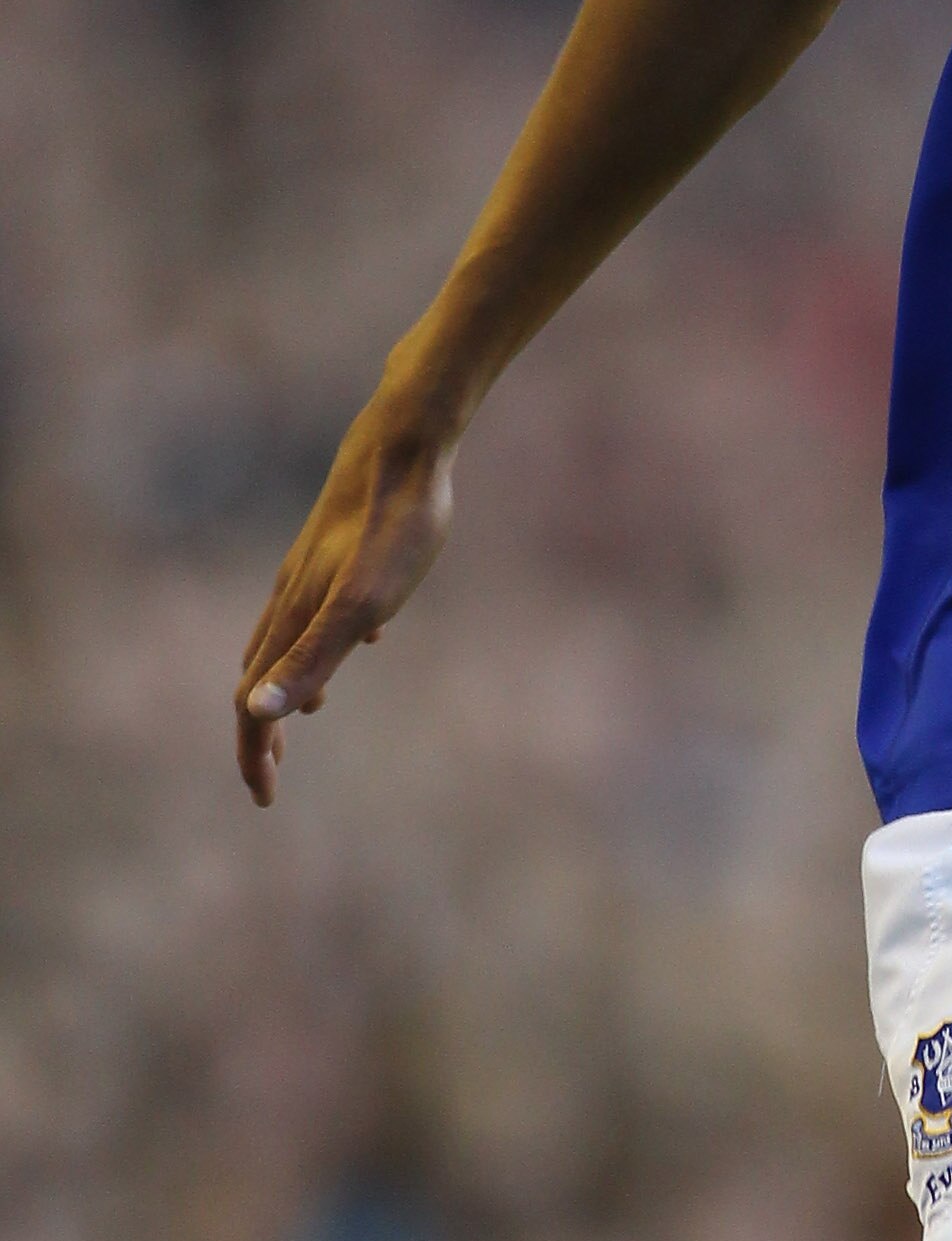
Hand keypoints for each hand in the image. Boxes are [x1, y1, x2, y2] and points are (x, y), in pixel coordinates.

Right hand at [234, 396, 455, 803]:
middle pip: (262, 674)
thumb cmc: (394, 527)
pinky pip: (326, 604)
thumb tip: (261, 714)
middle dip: (262, 729)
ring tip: (307, 711)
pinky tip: (368, 635)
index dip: (254, 751)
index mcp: (294, 617)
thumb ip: (313, 657)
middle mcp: (294, 594)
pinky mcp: (346, 547)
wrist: (407, 443)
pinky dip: (327, 637)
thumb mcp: (361, 604)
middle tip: (272, 775)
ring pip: (290, 636)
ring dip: (290, 682)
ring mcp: (317, 568)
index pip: (256, 700)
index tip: (264, 797)